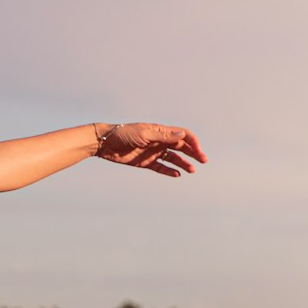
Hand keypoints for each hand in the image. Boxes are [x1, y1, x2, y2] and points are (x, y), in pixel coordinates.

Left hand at [93, 123, 207, 177]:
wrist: (105, 143)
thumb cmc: (123, 134)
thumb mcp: (144, 133)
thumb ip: (163, 136)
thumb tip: (182, 135)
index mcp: (160, 131)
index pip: (182, 135)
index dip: (192, 142)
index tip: (198, 152)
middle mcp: (159, 141)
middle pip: (181, 147)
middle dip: (193, 153)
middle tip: (203, 161)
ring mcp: (153, 152)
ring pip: (173, 158)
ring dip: (183, 163)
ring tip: (191, 171)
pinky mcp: (145, 162)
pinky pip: (161, 167)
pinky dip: (169, 171)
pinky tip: (177, 175)